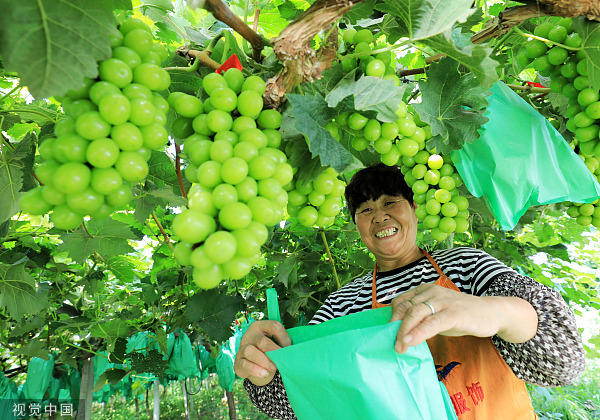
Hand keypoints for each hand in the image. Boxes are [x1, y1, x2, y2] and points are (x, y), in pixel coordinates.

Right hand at [234, 320, 291, 385]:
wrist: (258, 366)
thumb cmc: (270, 352)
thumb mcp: (276, 344)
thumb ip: (282, 344)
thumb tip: (292, 350)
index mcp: (261, 326)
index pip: (274, 326)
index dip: (284, 338)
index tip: (289, 349)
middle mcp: (250, 335)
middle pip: (262, 341)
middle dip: (274, 352)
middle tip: (281, 361)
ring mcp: (242, 348)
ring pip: (250, 351)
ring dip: (264, 361)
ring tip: (273, 368)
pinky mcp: (238, 362)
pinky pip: (244, 364)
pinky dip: (255, 370)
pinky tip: (264, 374)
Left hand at [389, 283, 536, 353]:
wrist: (491, 313)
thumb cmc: (460, 315)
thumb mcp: (436, 314)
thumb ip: (421, 319)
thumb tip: (400, 333)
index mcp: (424, 290)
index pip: (401, 301)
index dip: (392, 317)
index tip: (387, 333)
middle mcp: (431, 293)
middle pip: (406, 307)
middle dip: (395, 325)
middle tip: (390, 342)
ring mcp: (443, 302)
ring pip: (416, 313)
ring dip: (404, 331)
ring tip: (399, 346)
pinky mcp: (454, 313)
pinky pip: (432, 323)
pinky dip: (419, 332)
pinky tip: (410, 341)